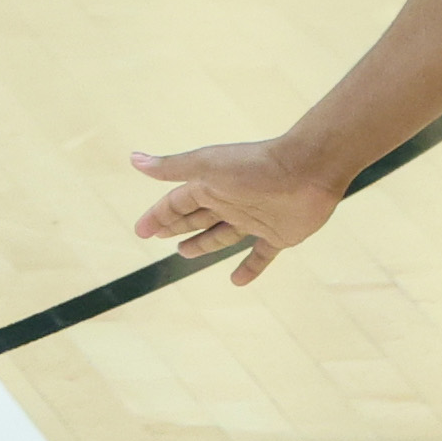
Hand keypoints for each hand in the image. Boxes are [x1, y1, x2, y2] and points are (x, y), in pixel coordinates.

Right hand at [130, 140, 343, 285]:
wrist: (307, 169)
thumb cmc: (254, 165)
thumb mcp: (206, 166)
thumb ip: (172, 167)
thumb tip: (134, 158)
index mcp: (211, 186)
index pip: (177, 203)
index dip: (158, 216)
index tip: (140, 231)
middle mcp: (230, 202)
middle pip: (197, 218)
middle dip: (177, 226)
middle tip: (159, 236)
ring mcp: (255, 219)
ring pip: (222, 235)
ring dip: (203, 244)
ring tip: (184, 253)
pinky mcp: (279, 235)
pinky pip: (260, 255)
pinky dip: (250, 268)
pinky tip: (237, 281)